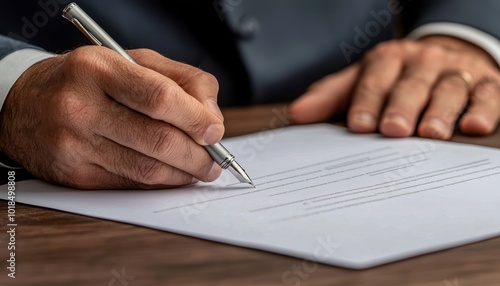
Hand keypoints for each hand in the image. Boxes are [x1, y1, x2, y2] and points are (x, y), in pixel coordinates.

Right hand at [0, 47, 224, 188]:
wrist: (26, 104)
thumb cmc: (90, 80)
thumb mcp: (134, 61)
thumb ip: (182, 80)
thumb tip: (212, 120)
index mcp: (98, 69)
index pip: (161, 98)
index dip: (196, 119)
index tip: (215, 131)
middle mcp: (80, 107)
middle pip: (159, 140)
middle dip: (199, 156)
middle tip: (215, 161)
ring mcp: (74, 144)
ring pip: (148, 169)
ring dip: (184, 174)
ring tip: (200, 169)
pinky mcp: (74, 174)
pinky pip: (131, 184)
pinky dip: (160, 182)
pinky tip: (172, 175)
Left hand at [289, 36, 499, 138]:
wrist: (441, 57)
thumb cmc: (394, 77)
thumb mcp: (360, 82)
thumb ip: (330, 98)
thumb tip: (296, 115)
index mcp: (388, 61)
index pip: (375, 80)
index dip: (367, 102)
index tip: (359, 126)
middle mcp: (421, 63)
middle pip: (411, 85)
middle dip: (402, 107)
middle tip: (394, 130)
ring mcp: (453, 71)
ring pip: (447, 88)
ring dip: (440, 111)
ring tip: (432, 133)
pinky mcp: (484, 82)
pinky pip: (487, 93)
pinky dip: (482, 108)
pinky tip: (474, 125)